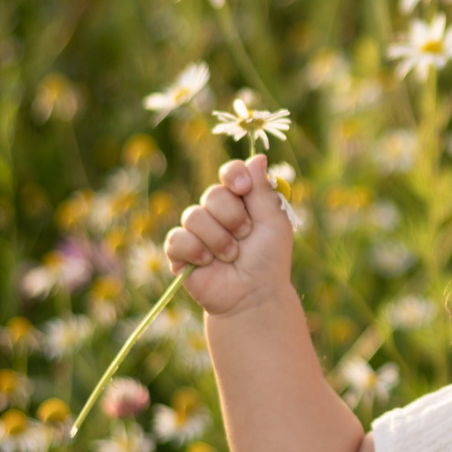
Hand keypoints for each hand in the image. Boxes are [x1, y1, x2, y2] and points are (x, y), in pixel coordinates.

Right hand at [163, 156, 295, 318]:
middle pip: (212, 194)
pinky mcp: (179, 251)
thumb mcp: (274, 222)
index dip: (233, 175)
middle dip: (233, 218)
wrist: (253, 295)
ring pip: (194, 216)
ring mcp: (196, 231)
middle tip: (245, 236)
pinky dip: (195, 251)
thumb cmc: (268, 260)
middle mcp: (216, 211)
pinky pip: (177, 238)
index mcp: (241, 200)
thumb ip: (263, 190)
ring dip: (218, 239)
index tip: (242, 189)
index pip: (230, 172)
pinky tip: (208, 263)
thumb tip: (257, 156)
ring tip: (231, 256)